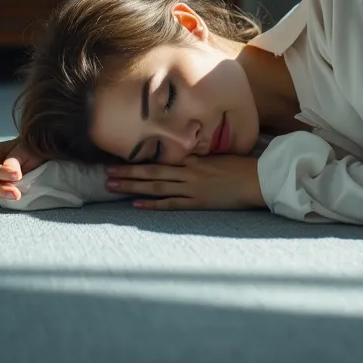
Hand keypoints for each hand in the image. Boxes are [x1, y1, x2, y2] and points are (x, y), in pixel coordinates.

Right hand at [0, 137, 45, 201]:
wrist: (42, 154)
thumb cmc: (32, 148)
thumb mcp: (25, 149)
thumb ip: (14, 159)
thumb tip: (9, 170)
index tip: (17, 176)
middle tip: (15, 193)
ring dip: (3, 196)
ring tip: (18, 196)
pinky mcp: (6, 190)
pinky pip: (2, 198)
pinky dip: (9, 199)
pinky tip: (19, 198)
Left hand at [104, 154, 266, 211]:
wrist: (258, 178)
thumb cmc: (241, 166)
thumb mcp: (218, 157)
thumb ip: (200, 159)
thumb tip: (185, 159)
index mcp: (193, 159)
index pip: (161, 160)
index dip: (139, 161)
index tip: (120, 161)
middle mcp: (188, 172)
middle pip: (151, 173)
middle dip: (127, 173)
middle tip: (105, 174)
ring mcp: (192, 188)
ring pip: (156, 187)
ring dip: (132, 187)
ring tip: (111, 187)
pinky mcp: (198, 202)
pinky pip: (171, 204)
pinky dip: (153, 205)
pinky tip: (136, 206)